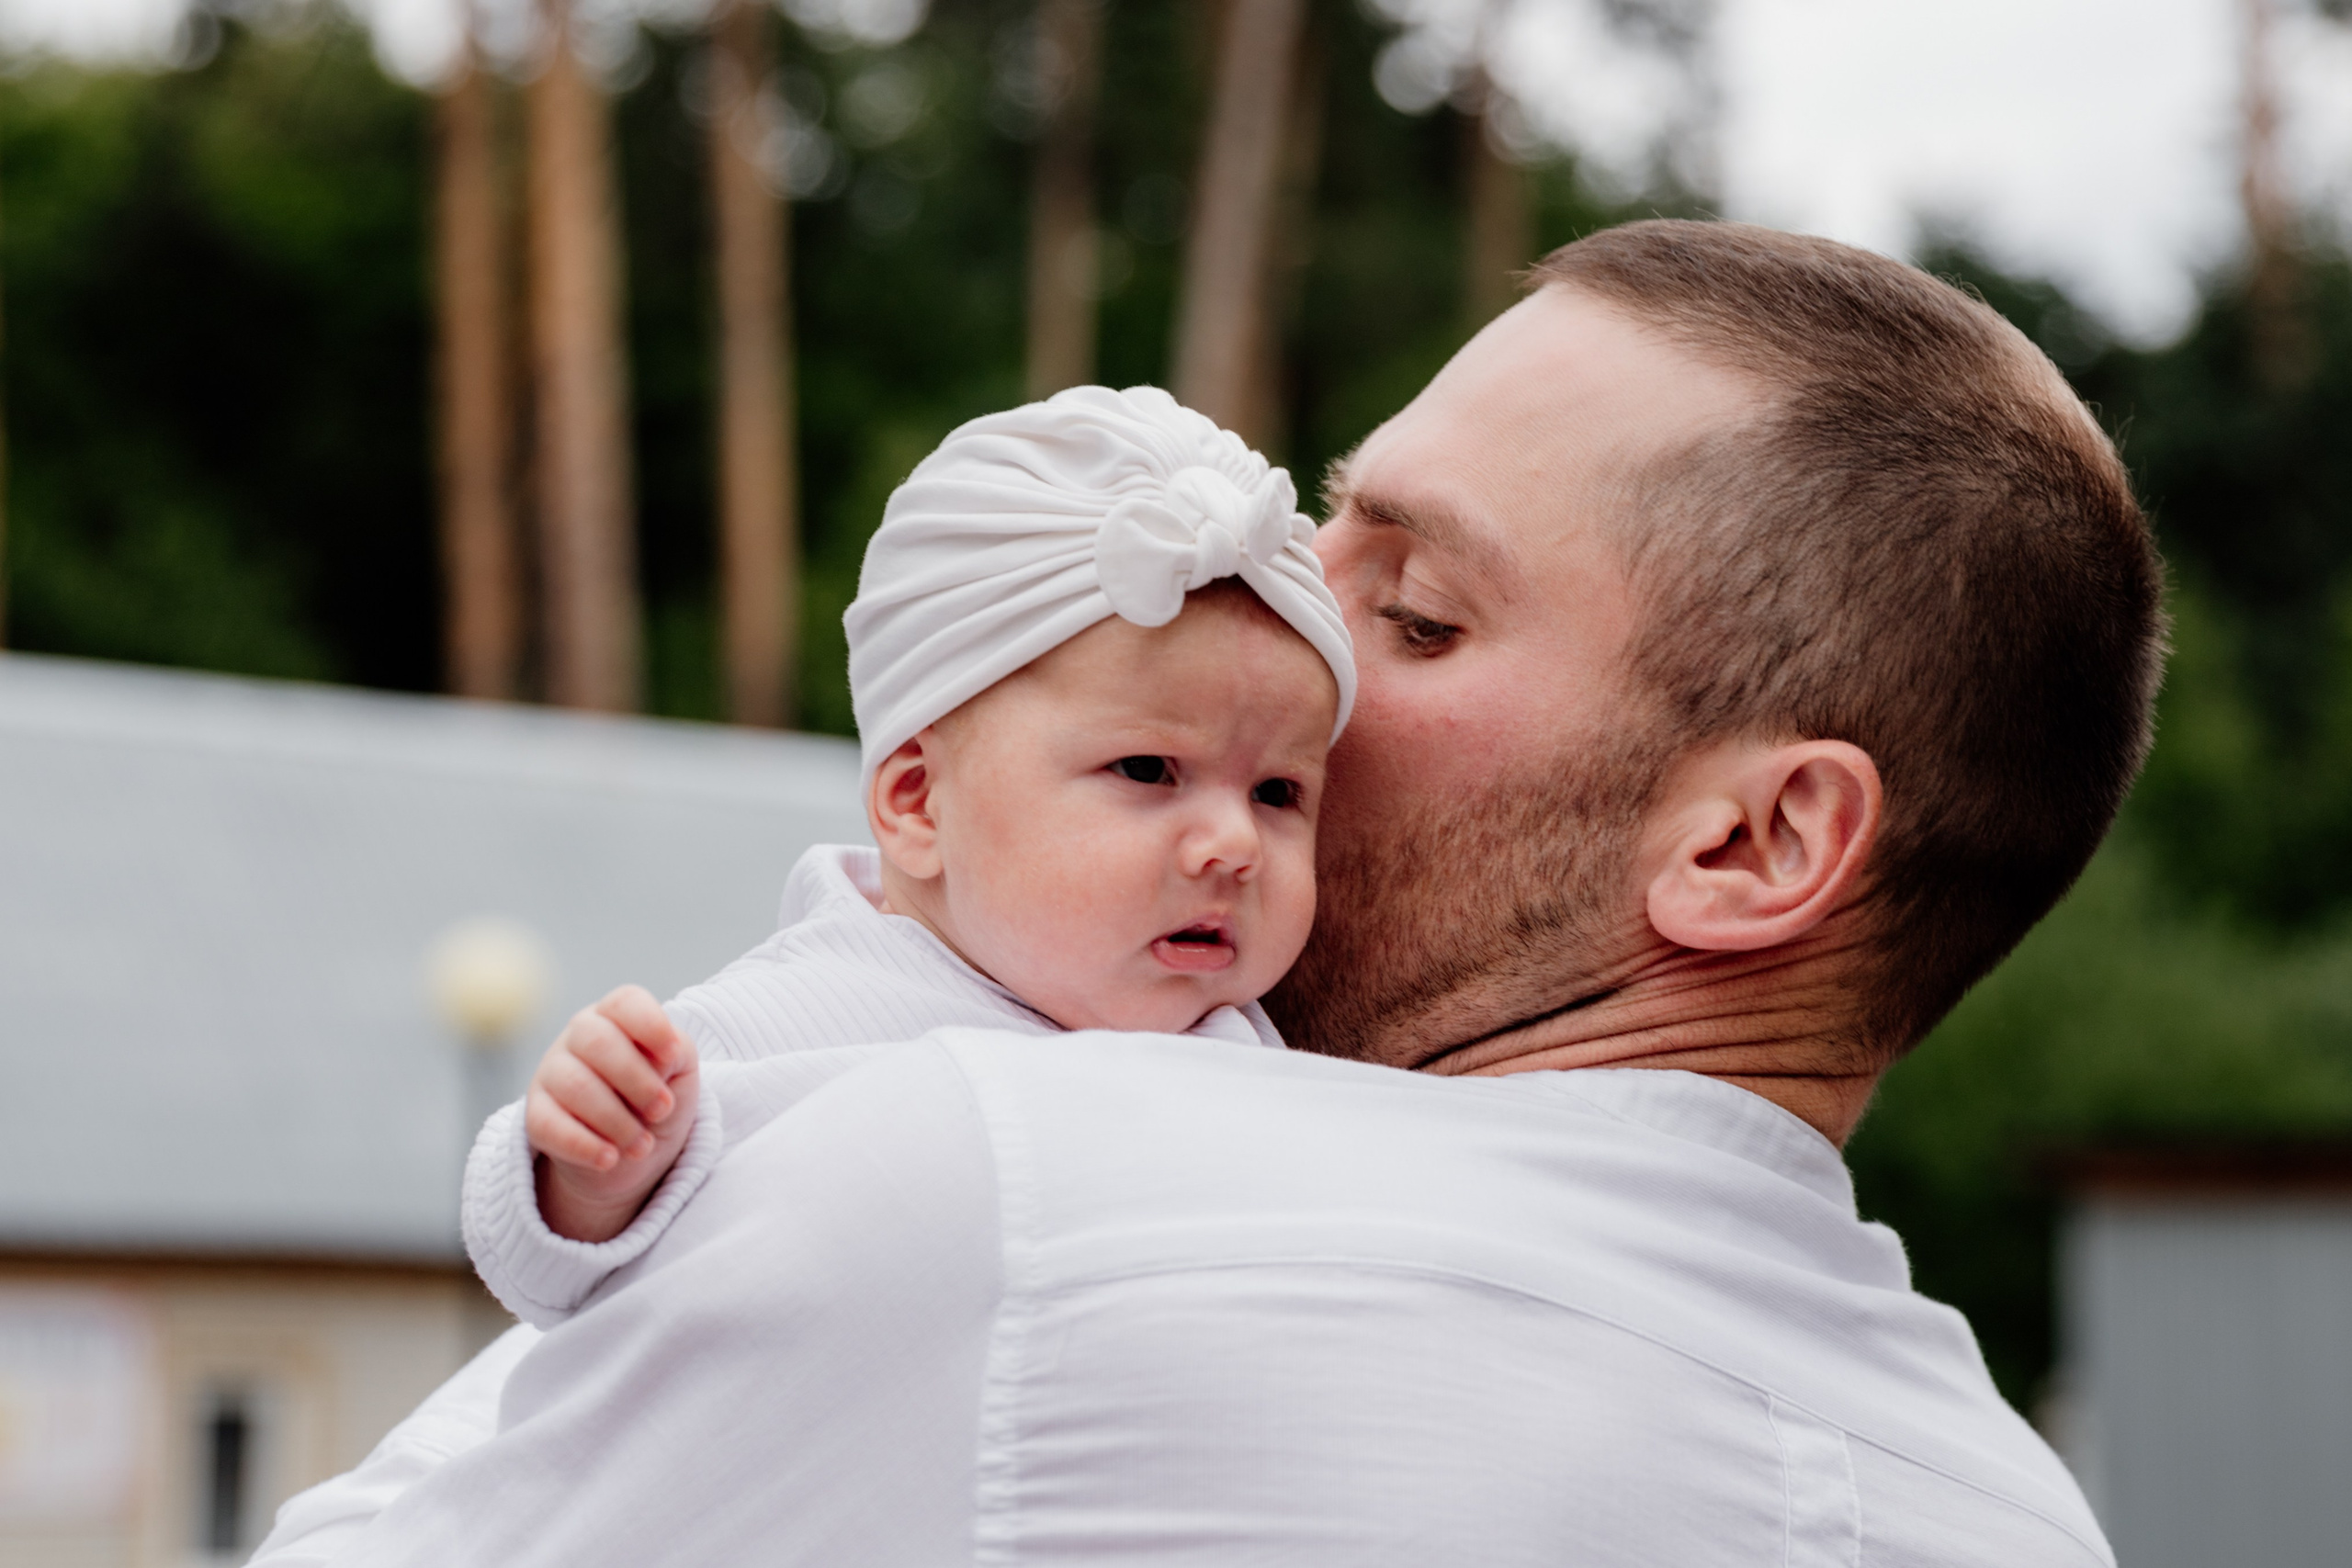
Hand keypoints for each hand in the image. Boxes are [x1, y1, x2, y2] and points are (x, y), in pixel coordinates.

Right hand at [524, 985, 700, 1242]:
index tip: (672, 1055)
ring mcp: (551, 1074)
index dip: (650, 1024)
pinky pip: (549, 1125)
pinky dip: (584, 1145)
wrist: (631, 1155)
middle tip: (662, 1110)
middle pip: (599, 1041)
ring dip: (617, 1121)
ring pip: (576, 1086)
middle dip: (637, 1080)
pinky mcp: (535, 1116)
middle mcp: (578, 1037)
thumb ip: (675, 1054)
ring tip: (642, 1146)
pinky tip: (609, 1159)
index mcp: (616, 1018)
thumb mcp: (680, 1074)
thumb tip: (657, 1059)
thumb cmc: (656, 1099)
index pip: (625, 1002)